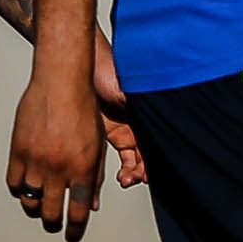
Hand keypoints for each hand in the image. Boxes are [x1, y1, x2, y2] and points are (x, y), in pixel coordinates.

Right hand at [9, 60, 108, 241]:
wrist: (61, 82)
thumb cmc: (83, 109)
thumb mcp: (97, 145)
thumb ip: (94, 177)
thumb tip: (90, 203)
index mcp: (83, 169)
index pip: (78, 211)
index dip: (75, 228)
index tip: (72, 235)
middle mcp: (59, 168)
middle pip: (51, 211)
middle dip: (53, 221)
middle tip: (53, 222)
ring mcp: (37, 160)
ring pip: (30, 200)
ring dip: (35, 207)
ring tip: (38, 206)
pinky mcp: (19, 150)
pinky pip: (14, 182)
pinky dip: (19, 188)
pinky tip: (25, 186)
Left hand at [94, 31, 144, 189]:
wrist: (82, 63)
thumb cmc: (106, 68)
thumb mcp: (128, 91)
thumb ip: (143, 107)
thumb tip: (158, 121)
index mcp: (149, 113)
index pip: (160, 143)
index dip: (157, 160)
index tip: (149, 172)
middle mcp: (140, 123)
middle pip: (149, 155)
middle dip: (144, 170)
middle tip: (133, 177)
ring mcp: (125, 129)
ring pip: (136, 160)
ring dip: (133, 172)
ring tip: (125, 178)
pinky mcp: (109, 132)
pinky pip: (119, 157)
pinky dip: (120, 168)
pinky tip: (117, 175)